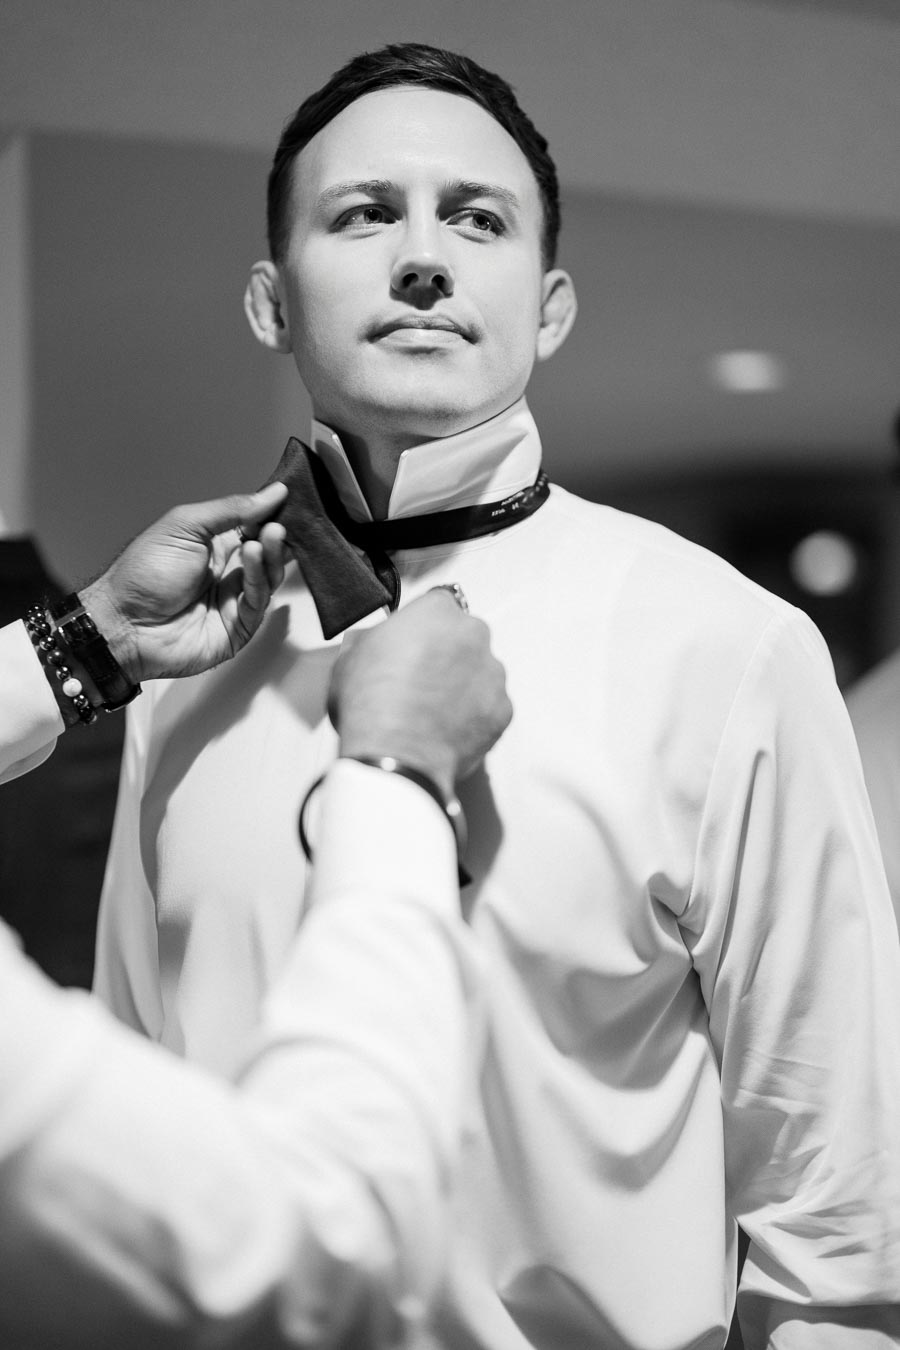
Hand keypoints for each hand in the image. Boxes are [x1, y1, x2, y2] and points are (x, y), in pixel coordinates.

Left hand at [79, 483, 287, 681]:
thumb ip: (230, 510)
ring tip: (269, 535)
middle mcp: (226, 573)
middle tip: (279, 523)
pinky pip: (257, 602)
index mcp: (212, 547)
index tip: (286, 500)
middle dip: (275, 537)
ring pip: (267, 578)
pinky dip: (258, 578)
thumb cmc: (144, 573)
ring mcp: (233, 602)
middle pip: (266, 554)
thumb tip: (272, 493)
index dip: (270, 516)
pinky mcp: (238, 628)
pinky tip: (252, 557)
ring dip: (270, 555)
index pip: (253, 529)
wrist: (124, 622)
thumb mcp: (185, 526)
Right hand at [329, 589, 512, 799]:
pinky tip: (446, 730)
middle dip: (448, 654)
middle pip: (465, 637)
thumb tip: (375, 642)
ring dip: (463, 686)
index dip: (423, 626)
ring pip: (480, 672)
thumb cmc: (368, 704)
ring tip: (432, 712)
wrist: (394, 756)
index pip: (438, 603)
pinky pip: (490, 707)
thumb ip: (374, 639)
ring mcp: (493, 673)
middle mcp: (473, 635)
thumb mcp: (350, 656)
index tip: (413, 644)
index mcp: (437, 611)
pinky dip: (474, 717)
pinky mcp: (503, 710)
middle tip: (421, 681)